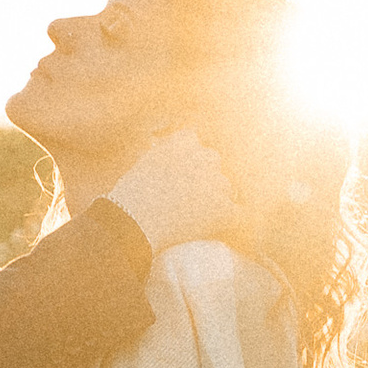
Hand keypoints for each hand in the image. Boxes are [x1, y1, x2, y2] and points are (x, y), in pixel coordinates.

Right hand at [105, 129, 237, 257]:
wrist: (135, 221)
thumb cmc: (131, 195)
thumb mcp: (144, 162)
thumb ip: (163, 154)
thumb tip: (166, 152)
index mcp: (185, 142)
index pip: (194, 141)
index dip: (188, 158)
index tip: (180, 171)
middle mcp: (207, 157)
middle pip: (212, 162)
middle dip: (203, 176)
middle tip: (187, 196)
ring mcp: (219, 183)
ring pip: (225, 188)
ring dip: (215, 198)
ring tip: (192, 216)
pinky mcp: (225, 209)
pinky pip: (236, 213)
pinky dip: (227, 219)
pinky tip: (216, 226)